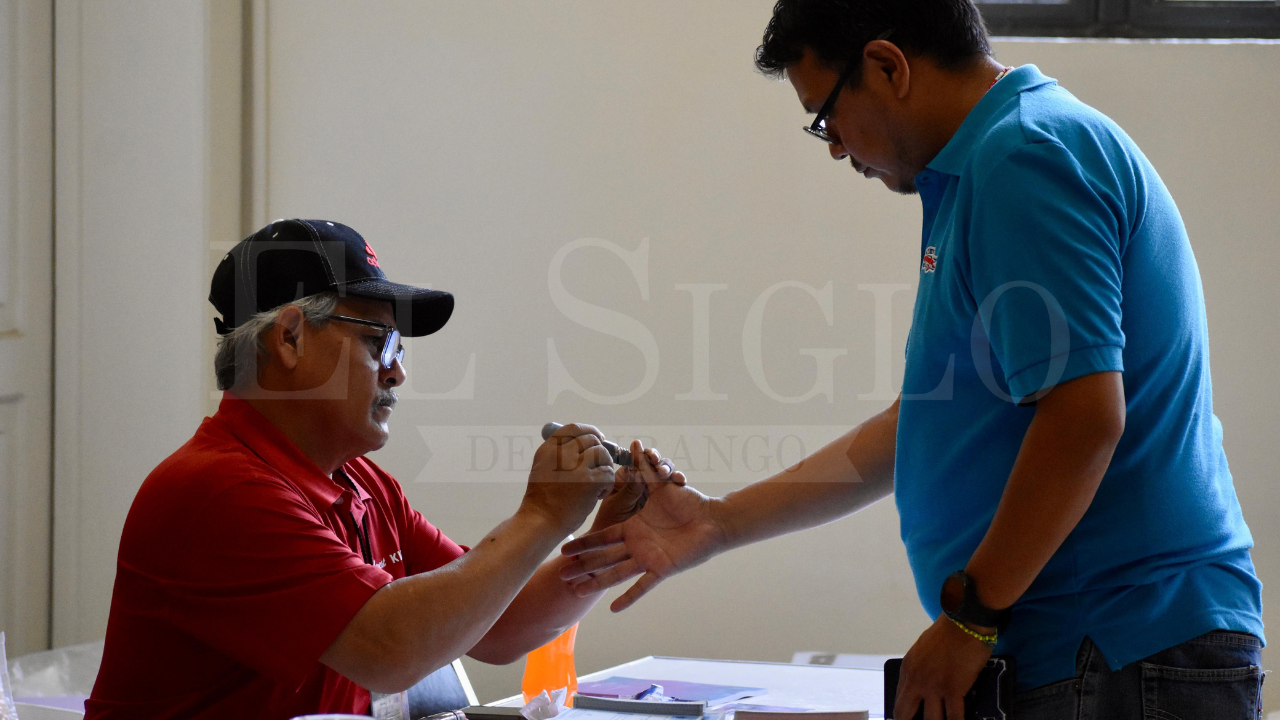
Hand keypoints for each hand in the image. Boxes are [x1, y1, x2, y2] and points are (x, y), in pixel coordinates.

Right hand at [522, 423, 616, 534]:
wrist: (541, 522)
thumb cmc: (544, 500)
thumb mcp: (543, 468)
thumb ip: (559, 453)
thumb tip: (586, 443)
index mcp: (549, 449)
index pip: (574, 429)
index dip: (590, 431)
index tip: (599, 439)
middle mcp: (562, 454)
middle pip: (592, 440)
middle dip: (601, 452)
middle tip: (600, 466)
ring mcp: (576, 467)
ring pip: (603, 455)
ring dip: (605, 468)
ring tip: (597, 484)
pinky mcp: (590, 481)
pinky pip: (608, 473)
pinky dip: (607, 484)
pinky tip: (598, 495)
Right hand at [560, 446, 724, 610]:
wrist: (712, 519)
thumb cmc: (687, 502)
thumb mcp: (661, 485)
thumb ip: (645, 468)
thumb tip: (635, 444)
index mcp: (633, 528)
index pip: (602, 537)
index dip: (584, 543)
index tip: (563, 549)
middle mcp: (636, 546)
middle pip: (603, 558)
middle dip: (582, 566)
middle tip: (561, 575)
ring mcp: (648, 559)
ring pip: (616, 573)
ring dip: (597, 582)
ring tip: (577, 592)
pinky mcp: (662, 569)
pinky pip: (643, 586)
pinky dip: (629, 597)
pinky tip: (614, 608)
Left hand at [591, 441, 687, 531]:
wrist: (621, 547)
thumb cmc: (611, 525)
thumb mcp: (619, 506)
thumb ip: (629, 489)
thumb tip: (638, 470)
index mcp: (625, 478)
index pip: (635, 460)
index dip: (642, 454)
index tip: (645, 452)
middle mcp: (641, 481)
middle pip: (651, 462)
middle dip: (656, 458)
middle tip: (656, 460)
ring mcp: (655, 489)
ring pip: (663, 471)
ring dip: (666, 467)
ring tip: (666, 473)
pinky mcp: (668, 496)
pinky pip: (674, 482)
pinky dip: (677, 478)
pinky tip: (680, 480)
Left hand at [894, 615, 993, 719]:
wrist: (963, 624)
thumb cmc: (947, 634)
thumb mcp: (922, 651)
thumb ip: (919, 671)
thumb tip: (921, 689)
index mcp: (907, 670)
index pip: (899, 701)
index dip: (903, 716)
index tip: (909, 719)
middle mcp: (916, 681)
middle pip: (904, 714)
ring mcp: (933, 687)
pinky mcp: (953, 690)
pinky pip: (954, 717)